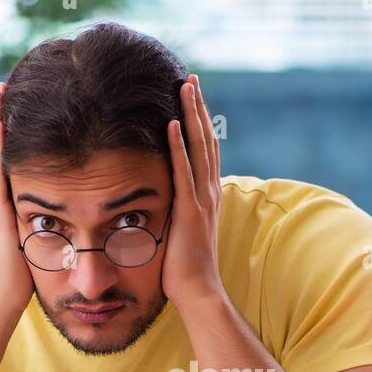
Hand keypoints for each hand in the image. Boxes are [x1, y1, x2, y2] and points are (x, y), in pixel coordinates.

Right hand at [0, 82, 35, 317]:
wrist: (5, 296)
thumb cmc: (25, 274)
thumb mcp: (38, 238)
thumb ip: (47, 221)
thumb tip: (67, 211)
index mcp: (5, 200)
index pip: (6, 158)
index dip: (10, 132)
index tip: (16, 106)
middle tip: (3, 85)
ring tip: (0, 92)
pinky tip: (1, 124)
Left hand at [162, 74, 225, 313]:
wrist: (198, 293)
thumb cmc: (184, 270)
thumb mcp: (179, 231)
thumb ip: (175, 210)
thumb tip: (161, 198)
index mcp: (208, 196)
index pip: (205, 150)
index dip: (199, 122)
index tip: (191, 97)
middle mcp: (210, 192)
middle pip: (206, 139)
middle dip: (198, 107)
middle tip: (190, 78)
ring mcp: (203, 200)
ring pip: (199, 148)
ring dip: (191, 115)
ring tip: (185, 86)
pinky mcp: (190, 210)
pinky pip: (184, 171)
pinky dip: (178, 145)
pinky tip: (172, 122)